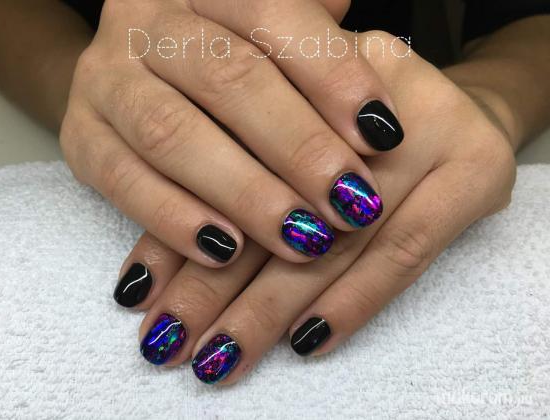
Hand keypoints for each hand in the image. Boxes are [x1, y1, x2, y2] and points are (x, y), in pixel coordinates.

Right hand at [60, 0, 402, 268]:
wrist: (133, 75)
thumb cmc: (223, 60)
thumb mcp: (266, 34)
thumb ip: (309, 39)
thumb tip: (366, 56)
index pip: (273, 14)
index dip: (332, 75)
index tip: (383, 135)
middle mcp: (146, 22)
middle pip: (228, 79)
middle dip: (297, 147)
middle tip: (351, 203)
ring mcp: (105, 80)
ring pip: (172, 134)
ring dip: (244, 193)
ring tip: (302, 240)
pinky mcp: (80, 139)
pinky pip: (123, 180)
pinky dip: (174, 219)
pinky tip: (226, 254)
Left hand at [127, 31, 514, 382]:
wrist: (458, 107)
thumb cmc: (354, 126)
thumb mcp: (289, 130)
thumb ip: (228, 183)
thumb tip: (153, 272)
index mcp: (300, 67)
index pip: (224, 167)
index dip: (178, 234)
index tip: (141, 295)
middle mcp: (362, 92)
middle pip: (275, 206)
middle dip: (215, 285)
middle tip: (171, 342)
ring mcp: (430, 127)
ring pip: (336, 239)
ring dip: (270, 308)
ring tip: (220, 357)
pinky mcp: (476, 171)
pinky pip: (407, 253)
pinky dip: (354, 302)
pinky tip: (305, 342)